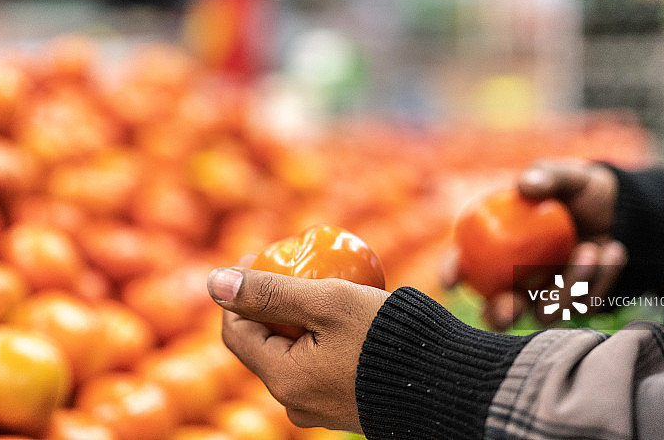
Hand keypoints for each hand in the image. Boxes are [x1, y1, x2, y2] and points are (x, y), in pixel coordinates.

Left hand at [207, 260, 389, 432]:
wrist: (450, 384)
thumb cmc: (388, 339)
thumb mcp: (328, 302)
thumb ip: (269, 292)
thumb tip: (213, 281)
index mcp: (283, 380)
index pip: (235, 333)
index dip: (237, 292)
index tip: (258, 255)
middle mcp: (296, 402)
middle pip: (265, 343)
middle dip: (271, 302)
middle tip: (294, 266)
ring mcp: (322, 408)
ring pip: (294, 354)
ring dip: (298, 318)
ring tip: (322, 284)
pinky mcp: (347, 405)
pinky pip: (321, 365)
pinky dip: (322, 336)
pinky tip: (345, 313)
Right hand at [442, 159, 626, 330]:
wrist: (623, 210)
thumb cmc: (580, 191)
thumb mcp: (567, 176)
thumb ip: (548, 176)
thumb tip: (525, 186)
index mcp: (497, 246)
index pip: (464, 261)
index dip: (452, 271)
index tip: (452, 278)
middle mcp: (516, 279)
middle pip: (495, 310)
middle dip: (499, 314)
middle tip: (511, 304)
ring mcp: (547, 295)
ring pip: (545, 313)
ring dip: (566, 287)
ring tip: (591, 248)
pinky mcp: (579, 304)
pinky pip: (584, 306)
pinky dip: (600, 278)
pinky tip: (613, 250)